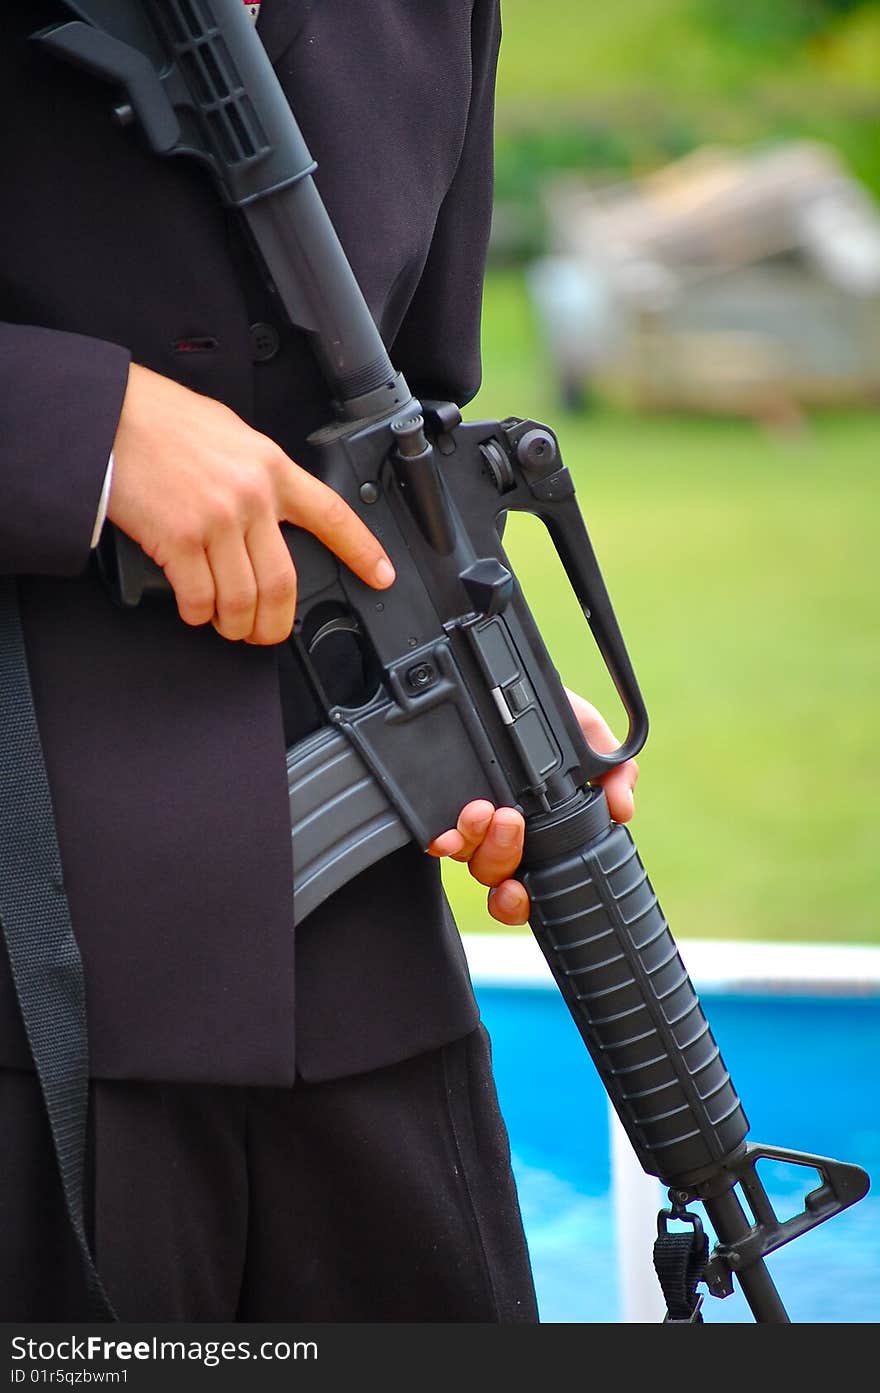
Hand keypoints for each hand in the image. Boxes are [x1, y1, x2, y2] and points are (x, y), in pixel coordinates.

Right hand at [108, 363, 394, 643]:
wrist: (110, 416)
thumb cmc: (161, 421)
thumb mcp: (229, 433)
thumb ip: (257, 472)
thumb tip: (270, 510)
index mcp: (271, 467)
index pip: (332, 515)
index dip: (363, 551)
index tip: (381, 575)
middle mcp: (252, 497)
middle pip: (284, 582)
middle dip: (277, 622)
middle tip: (267, 633)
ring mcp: (216, 520)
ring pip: (243, 599)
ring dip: (236, 625)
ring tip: (228, 626)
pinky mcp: (179, 540)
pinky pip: (200, 598)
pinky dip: (198, 614)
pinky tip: (195, 609)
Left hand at [427, 690, 638, 925]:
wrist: (507, 677)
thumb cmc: (551, 712)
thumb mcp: (589, 735)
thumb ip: (614, 770)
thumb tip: (624, 809)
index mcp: (537, 834)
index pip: (527, 887)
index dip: (519, 902)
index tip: (521, 891)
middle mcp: (500, 836)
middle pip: (495, 874)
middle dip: (502, 855)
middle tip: (510, 820)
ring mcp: (470, 823)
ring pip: (466, 857)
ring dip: (477, 842)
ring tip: (484, 811)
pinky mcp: (439, 804)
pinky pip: (437, 835)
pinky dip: (441, 839)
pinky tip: (446, 833)